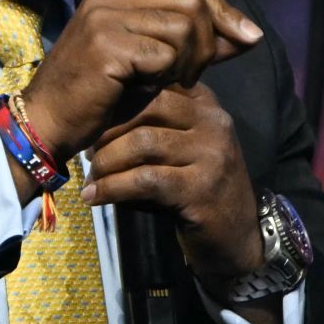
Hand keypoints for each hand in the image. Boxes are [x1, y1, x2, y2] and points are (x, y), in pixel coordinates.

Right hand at [22, 0, 262, 164]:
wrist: (49, 119)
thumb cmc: (102, 92)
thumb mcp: (153, 60)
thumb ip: (196, 43)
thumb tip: (249, 34)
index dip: (224, 11)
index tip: (250, 38)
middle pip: (192, 1)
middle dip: (209, 40)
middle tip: (193, 74)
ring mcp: (105, 15)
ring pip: (182, 28)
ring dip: (187, 62)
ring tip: (167, 82)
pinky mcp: (105, 44)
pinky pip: (163, 55)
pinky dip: (166, 76)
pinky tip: (148, 88)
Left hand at [79, 83, 263, 280]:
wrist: (235, 237)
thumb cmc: (197, 189)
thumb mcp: (181, 147)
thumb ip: (154, 124)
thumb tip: (100, 114)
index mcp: (206, 104)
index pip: (154, 86)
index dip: (118, 102)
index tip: (93, 122)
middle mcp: (213, 122)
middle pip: (147, 106)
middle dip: (109, 129)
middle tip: (87, 150)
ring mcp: (211, 155)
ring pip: (142, 143)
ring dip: (106, 161)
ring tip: (91, 177)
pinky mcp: (201, 189)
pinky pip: (145, 180)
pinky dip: (113, 187)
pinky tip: (95, 197)